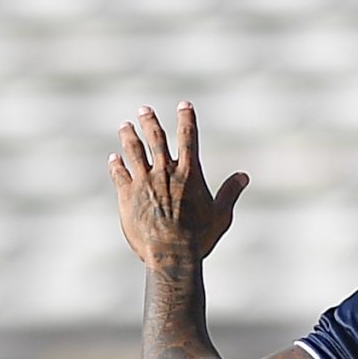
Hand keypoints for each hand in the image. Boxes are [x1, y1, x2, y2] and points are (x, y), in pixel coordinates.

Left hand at [111, 103, 249, 269]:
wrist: (170, 253)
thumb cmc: (198, 238)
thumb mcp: (220, 215)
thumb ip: (230, 193)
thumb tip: (244, 176)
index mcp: (189, 173)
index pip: (189, 137)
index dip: (187, 118)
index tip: (184, 105)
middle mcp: (165, 172)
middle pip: (156, 138)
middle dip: (150, 121)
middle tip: (144, 109)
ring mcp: (144, 182)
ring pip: (134, 151)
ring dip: (129, 136)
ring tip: (124, 126)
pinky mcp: (127, 195)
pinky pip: (119, 174)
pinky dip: (116, 164)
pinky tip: (113, 158)